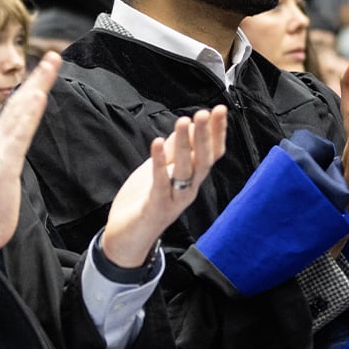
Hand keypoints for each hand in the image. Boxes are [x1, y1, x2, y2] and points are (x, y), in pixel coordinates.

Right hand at [0, 52, 61, 258]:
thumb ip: (8, 159)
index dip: (31, 88)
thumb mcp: (3, 177)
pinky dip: (28, 113)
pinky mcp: (2, 164)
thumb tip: (16, 149)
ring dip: (36, 87)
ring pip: (19, 112)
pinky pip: (19, 134)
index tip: (46, 70)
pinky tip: (39, 97)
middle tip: (54, 56)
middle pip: (18, 103)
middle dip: (37, 78)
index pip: (16, 110)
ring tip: (50, 66)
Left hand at [101, 106, 228, 267]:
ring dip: (186, 145)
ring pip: (186, 170)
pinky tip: (158, 143)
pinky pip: (161, 183)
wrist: (128, 238)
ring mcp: (174, 199)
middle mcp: (189, 188)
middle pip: (204, 160)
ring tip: (183, 122)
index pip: (212, 153)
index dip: (218, 132)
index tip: (220, 110)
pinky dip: (159, 162)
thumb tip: (187, 126)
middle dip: (206, 135)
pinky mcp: (156, 206)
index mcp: (192, 178)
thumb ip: (174, 151)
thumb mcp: (161, 169)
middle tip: (205, 113)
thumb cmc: (146, 201)